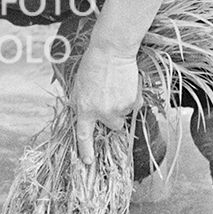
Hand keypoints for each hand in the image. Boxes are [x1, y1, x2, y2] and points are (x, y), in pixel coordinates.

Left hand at [71, 44, 141, 164]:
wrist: (111, 52)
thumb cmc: (92, 66)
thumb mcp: (78, 86)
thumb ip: (80, 104)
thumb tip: (84, 116)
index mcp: (84, 109)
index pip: (83, 135)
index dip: (85, 150)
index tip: (88, 161)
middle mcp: (101, 113)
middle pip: (113, 127)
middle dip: (114, 118)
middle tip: (111, 99)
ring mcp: (118, 109)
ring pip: (124, 115)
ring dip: (122, 105)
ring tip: (116, 86)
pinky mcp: (132, 102)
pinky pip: (134, 106)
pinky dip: (132, 97)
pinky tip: (125, 83)